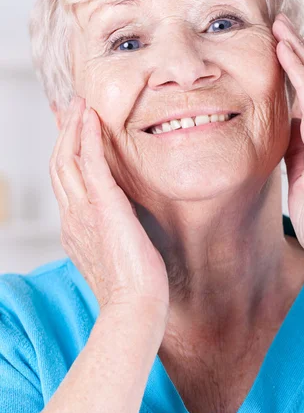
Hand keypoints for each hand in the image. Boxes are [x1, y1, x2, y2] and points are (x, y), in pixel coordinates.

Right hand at [49, 96, 169, 315]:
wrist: (134, 307)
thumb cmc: (132, 287)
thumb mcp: (113, 254)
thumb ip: (108, 233)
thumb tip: (117, 222)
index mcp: (74, 227)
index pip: (63, 181)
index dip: (65, 152)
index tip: (71, 131)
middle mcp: (72, 216)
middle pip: (59, 164)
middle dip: (64, 132)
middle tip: (72, 108)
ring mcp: (83, 211)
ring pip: (67, 159)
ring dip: (74, 128)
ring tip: (81, 105)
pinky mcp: (103, 206)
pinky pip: (90, 164)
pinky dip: (88, 139)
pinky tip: (93, 120)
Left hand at [272, 13, 303, 280]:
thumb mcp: (302, 171)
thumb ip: (294, 147)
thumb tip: (280, 133)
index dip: (297, 67)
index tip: (279, 48)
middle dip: (298, 48)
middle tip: (280, 24)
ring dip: (298, 48)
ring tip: (280, 26)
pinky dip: (298, 68)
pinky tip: (284, 49)